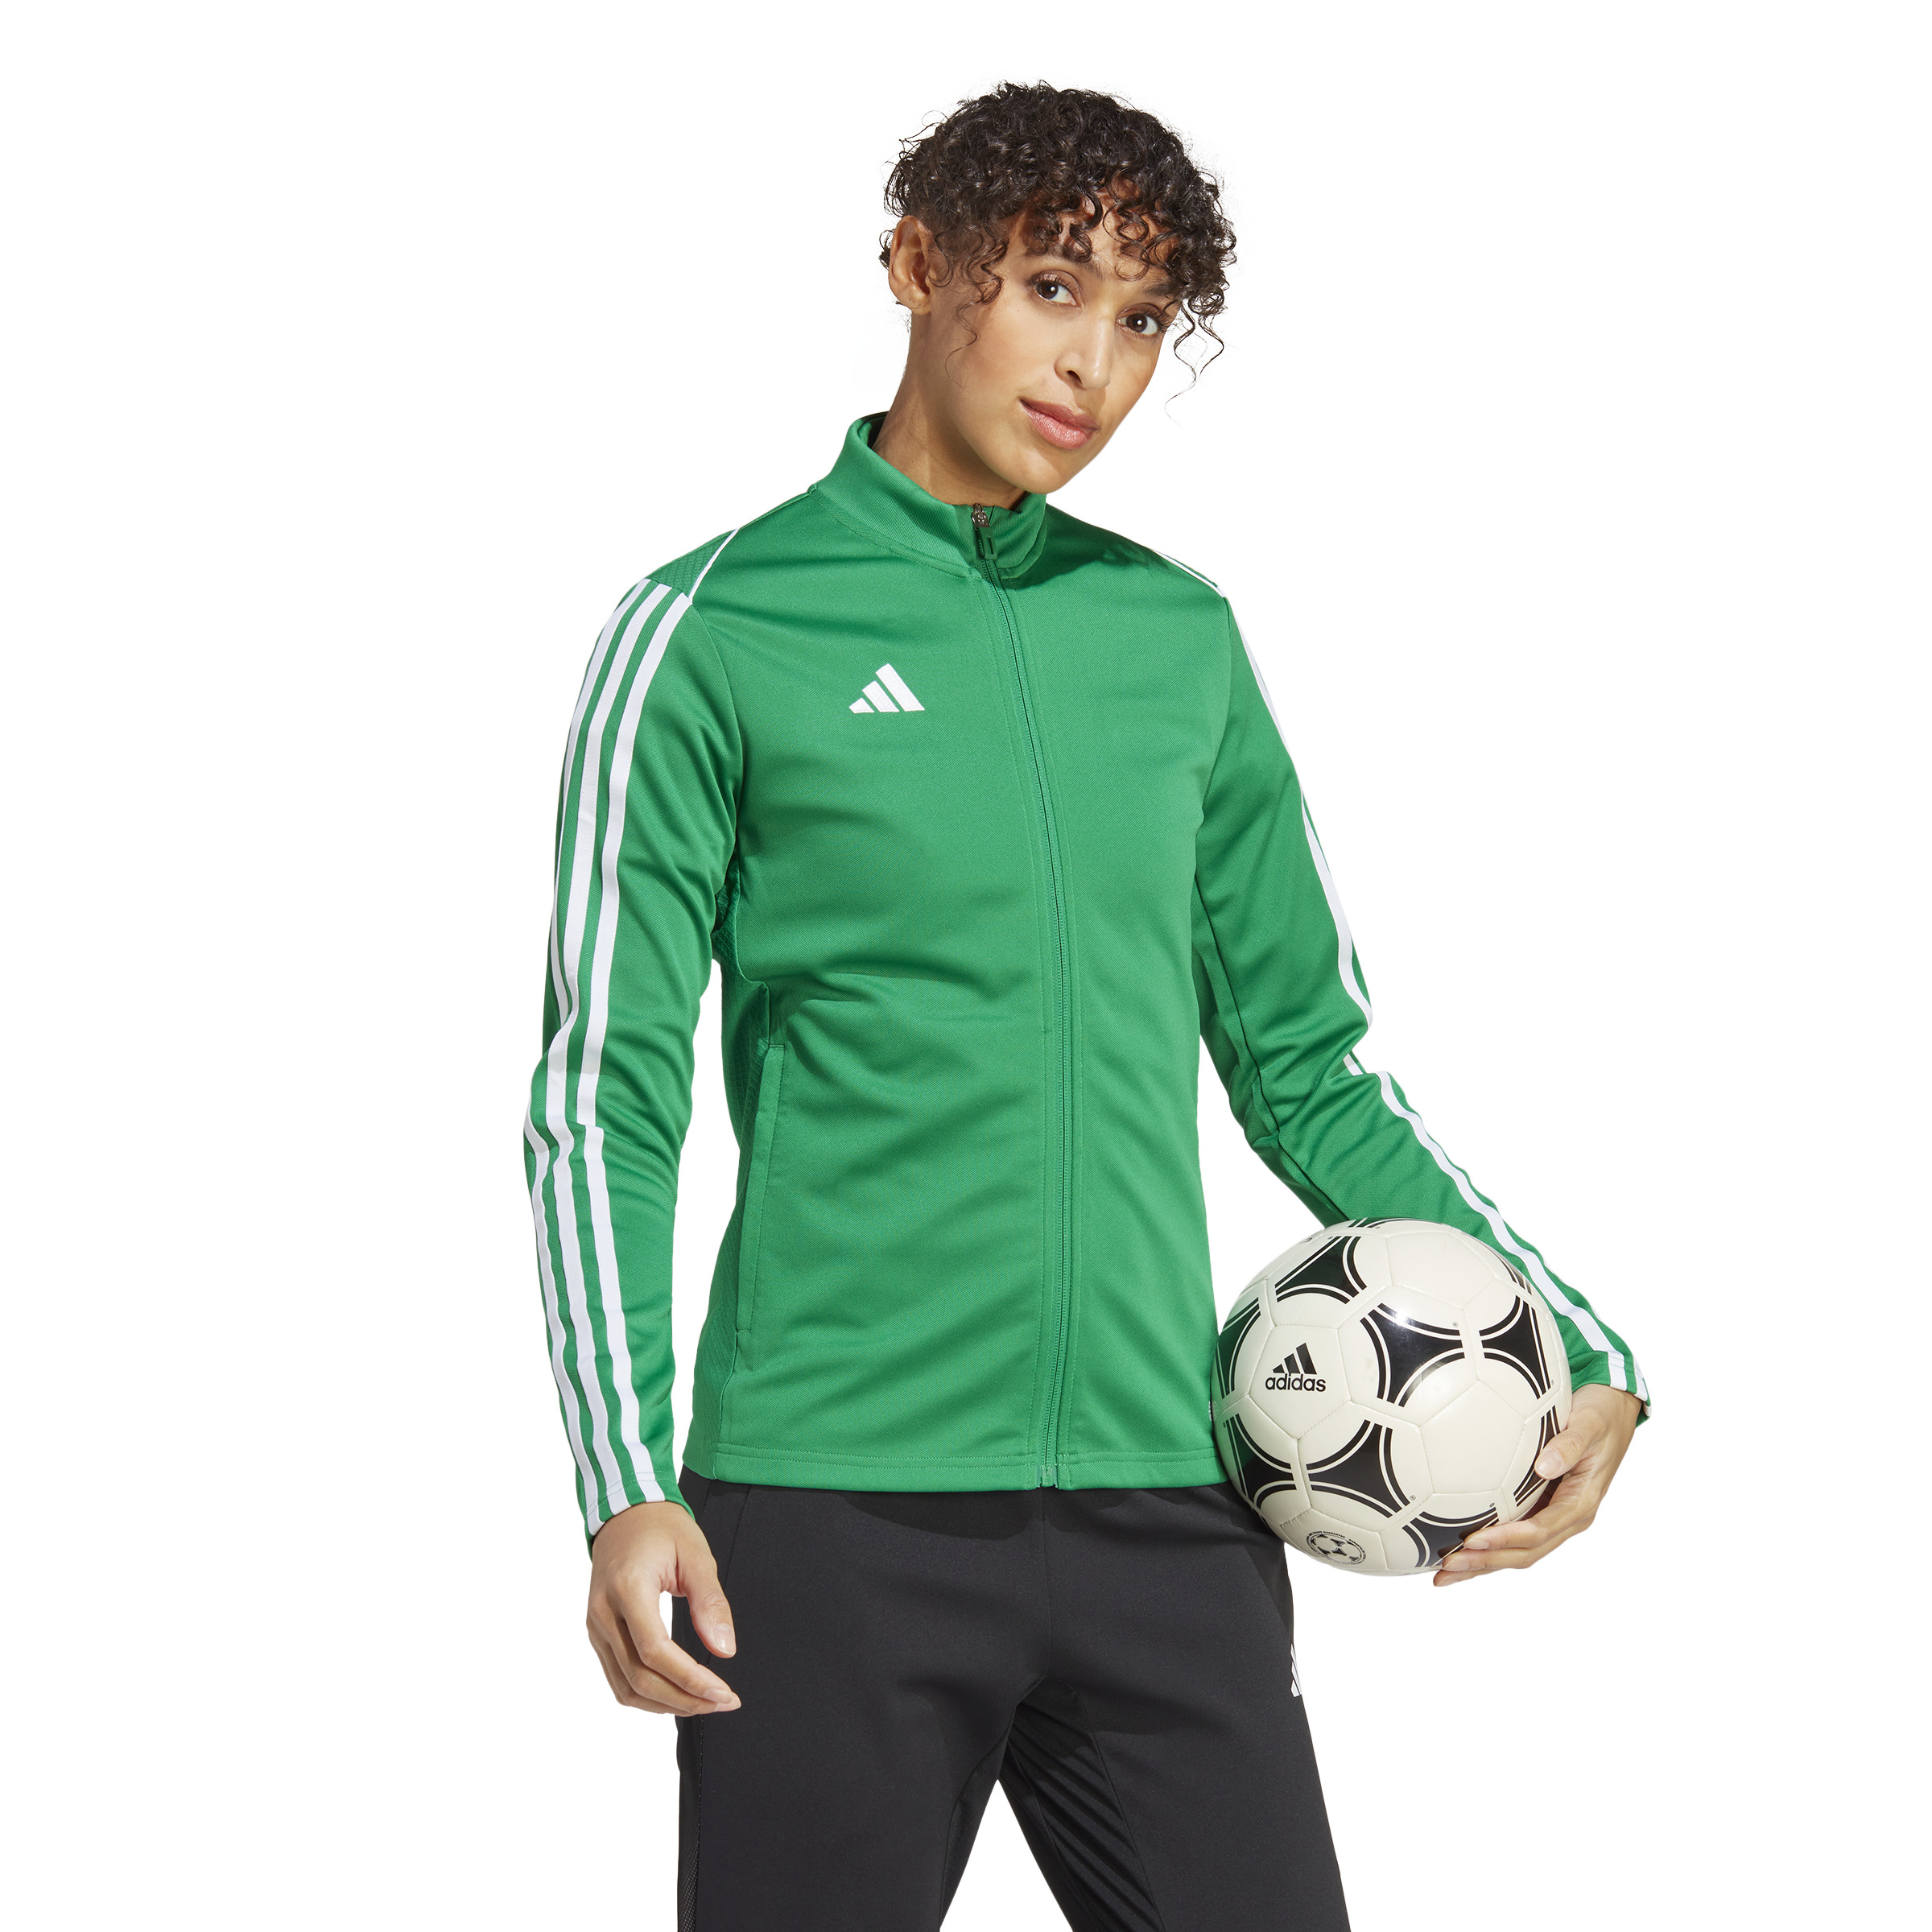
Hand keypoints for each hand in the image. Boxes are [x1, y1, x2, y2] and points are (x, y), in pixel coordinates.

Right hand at [586, 1500, 741, 1713]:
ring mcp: (596, 1626)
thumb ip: (710, 1602)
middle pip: (639, 1678)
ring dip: (666, 1704)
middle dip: (684, 1699)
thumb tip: (725, 1649)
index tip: (724, 1691)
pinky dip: (647, 1695)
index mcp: (627, 1588)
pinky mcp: (598, 1634)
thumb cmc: (662, 1528)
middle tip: (723, 1701)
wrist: (625, 1512)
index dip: (690, 1679)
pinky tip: (677, 1693)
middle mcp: (604, 1613)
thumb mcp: (696, 1554)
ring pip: (625, 1687)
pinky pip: (618, 1678)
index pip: (655, 1651)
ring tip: (704, 1702)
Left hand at [1433, 1383, 1641, 1587]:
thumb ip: (1569, 1445)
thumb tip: (1544, 1466)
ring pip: (1518, 1552)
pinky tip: (1461, 1551)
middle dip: (1487, 1562)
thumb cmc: (1600, 1418)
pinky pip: (1516, 1536)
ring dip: (1483, 1564)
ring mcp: (1556, 1517)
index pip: (1539, 1531)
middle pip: (1525, 1552)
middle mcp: (1568, 1518)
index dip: (1506, 1539)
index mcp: (1580, 1503)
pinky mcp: (1543, 1510)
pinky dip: (1490, 1549)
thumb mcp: (1590, 1425)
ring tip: (1445, 1574)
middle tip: (1448, 1568)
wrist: (1613, 1414)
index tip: (1473, 1540)